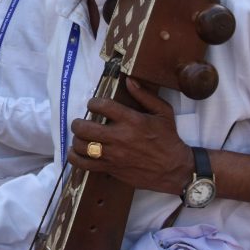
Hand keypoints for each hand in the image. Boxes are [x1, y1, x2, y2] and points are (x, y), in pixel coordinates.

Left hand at [68, 77, 192, 194]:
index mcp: (132, 120)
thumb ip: (144, 95)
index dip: (92, 103)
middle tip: (80, 122)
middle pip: (85, 128)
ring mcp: (114, 155)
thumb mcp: (163, 112)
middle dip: (77, 123)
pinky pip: (85, 165)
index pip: (102, 106)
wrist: (174, 169)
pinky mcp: (111, 169)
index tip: (93, 105)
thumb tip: (129, 80)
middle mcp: (119, 137)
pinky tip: (76, 152)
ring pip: (82, 146)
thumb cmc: (168, 139)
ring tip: (81, 137)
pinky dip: (75, 158)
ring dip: (77, 139)